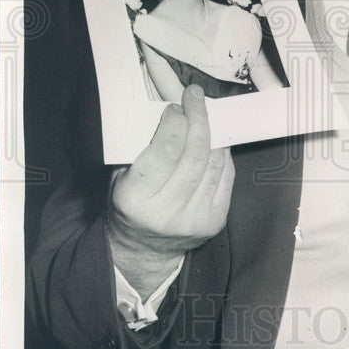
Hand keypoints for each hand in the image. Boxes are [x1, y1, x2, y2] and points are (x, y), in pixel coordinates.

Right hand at [109, 86, 234, 282]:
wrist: (144, 249)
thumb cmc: (132, 203)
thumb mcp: (121, 176)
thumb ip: (141, 146)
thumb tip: (171, 108)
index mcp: (136, 198)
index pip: (166, 150)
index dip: (175, 122)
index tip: (176, 106)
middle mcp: (167, 211)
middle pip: (195, 153)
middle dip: (198, 118)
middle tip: (196, 98)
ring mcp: (195, 218)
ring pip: (214, 162)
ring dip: (213, 134)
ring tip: (206, 117)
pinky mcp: (216, 221)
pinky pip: (226, 175)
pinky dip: (222, 154)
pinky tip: (216, 141)